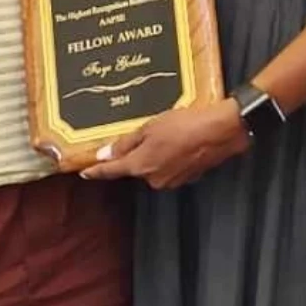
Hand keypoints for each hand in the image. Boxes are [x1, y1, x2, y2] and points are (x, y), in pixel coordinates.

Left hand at [79, 97, 249, 189]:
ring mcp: (172, 180)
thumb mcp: (149, 127)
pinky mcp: (188, 177)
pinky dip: (172, 156)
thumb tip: (104, 155)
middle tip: (148, 132)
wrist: (221, 131)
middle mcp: (154, 178)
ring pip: (154, 166)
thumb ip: (125, 144)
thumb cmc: (184, 125)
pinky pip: (171, 167)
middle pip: (136, 168)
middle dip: (137, 153)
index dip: (97, 171)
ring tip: (169, 131)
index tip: (84, 173)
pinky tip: (181, 140)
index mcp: (140, 166)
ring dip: (156, 153)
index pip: (112, 171)